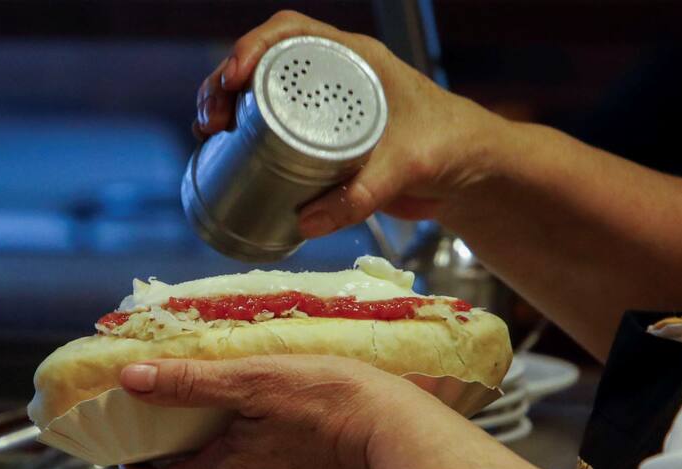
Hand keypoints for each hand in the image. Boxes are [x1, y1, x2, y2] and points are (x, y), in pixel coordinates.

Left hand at [117, 355, 413, 468]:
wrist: (401, 432)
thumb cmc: (329, 401)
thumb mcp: (254, 379)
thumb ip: (192, 382)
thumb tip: (133, 379)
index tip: (131, 456)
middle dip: (184, 461)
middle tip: (182, 425)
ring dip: (227, 460)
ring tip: (235, 420)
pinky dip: (267, 462)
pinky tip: (284, 432)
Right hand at [195, 10, 511, 236]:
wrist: (470, 172)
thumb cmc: (450, 147)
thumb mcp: (409, 165)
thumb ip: (363, 195)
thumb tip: (305, 223)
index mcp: (356, 60)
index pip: (292, 33)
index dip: (253, 48)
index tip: (231, 80)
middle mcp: (336, 77)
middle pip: (266, 64)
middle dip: (227, 84)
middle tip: (211, 119)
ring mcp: (329, 109)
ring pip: (266, 96)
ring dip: (231, 109)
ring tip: (211, 134)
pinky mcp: (326, 141)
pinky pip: (278, 129)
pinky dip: (249, 137)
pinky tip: (230, 155)